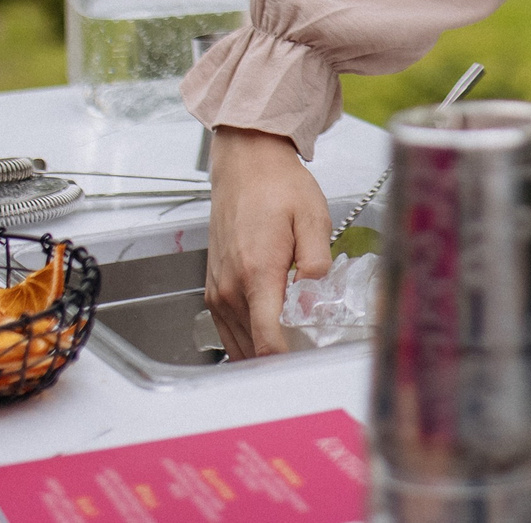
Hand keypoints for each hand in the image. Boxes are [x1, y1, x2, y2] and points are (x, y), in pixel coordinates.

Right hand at [203, 126, 329, 359]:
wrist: (246, 167)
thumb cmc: (278, 188)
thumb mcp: (313, 217)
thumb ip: (317, 260)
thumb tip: (314, 295)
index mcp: (257, 273)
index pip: (266, 339)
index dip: (287, 360)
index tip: (307, 363)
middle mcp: (231, 288)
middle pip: (253, 348)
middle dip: (282, 356)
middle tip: (312, 352)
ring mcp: (217, 291)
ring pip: (238, 344)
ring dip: (263, 351)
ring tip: (295, 345)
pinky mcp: (212, 289)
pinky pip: (227, 330)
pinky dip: (246, 340)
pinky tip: (270, 333)